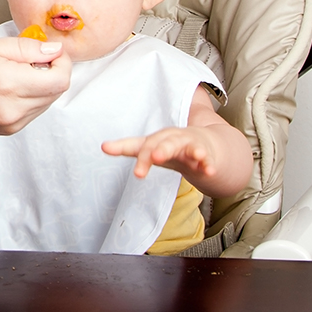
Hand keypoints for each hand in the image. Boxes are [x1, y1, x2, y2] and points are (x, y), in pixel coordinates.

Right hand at [0, 36, 70, 139]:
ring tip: (15, 71)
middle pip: (57, 92)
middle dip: (53, 72)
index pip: (59, 79)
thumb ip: (22, 48)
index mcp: (8, 83)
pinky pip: (31, 113)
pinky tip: (8, 86)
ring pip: (46, 103)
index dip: (62, 62)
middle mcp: (13, 109)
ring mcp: (10, 124)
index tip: (51, 51)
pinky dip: (29, 98)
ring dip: (41, 85)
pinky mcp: (6, 131)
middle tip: (33, 57)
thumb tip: (51, 50)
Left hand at [102, 127, 217, 180]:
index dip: (123, 147)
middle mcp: (172, 140)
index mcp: (155, 140)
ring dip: (192, 151)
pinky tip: (209, 171)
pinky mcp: (206, 155)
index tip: (106, 148)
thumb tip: (103, 146)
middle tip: (155, 158)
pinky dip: (208, 164)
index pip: (139, 144)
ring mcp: (190, 146)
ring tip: (195, 157)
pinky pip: (208, 159)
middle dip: (160, 150)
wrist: (202, 146)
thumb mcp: (148, 148)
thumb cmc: (169, 148)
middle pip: (164, 143)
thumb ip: (127, 147)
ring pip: (190, 146)